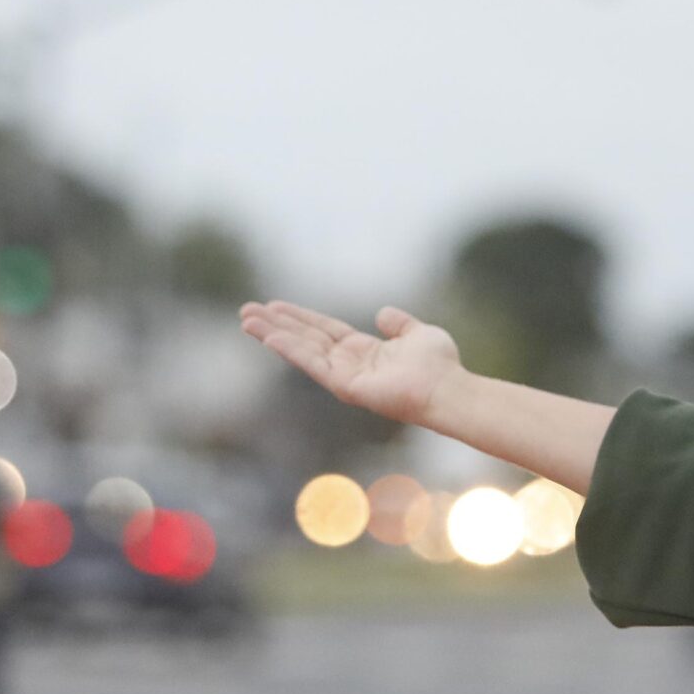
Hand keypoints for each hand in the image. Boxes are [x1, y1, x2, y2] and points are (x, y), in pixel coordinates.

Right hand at [238, 300, 461, 425]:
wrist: (448, 387)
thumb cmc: (439, 365)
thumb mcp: (418, 333)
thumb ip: (399, 324)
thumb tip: (383, 313)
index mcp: (364, 350)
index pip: (323, 330)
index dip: (299, 317)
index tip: (273, 306)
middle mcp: (350, 363)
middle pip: (305, 339)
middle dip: (276, 325)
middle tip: (246, 311)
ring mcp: (345, 376)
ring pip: (302, 350)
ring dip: (273, 335)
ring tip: (246, 321)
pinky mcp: (345, 386)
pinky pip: (313, 364)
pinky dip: (291, 350)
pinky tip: (270, 337)